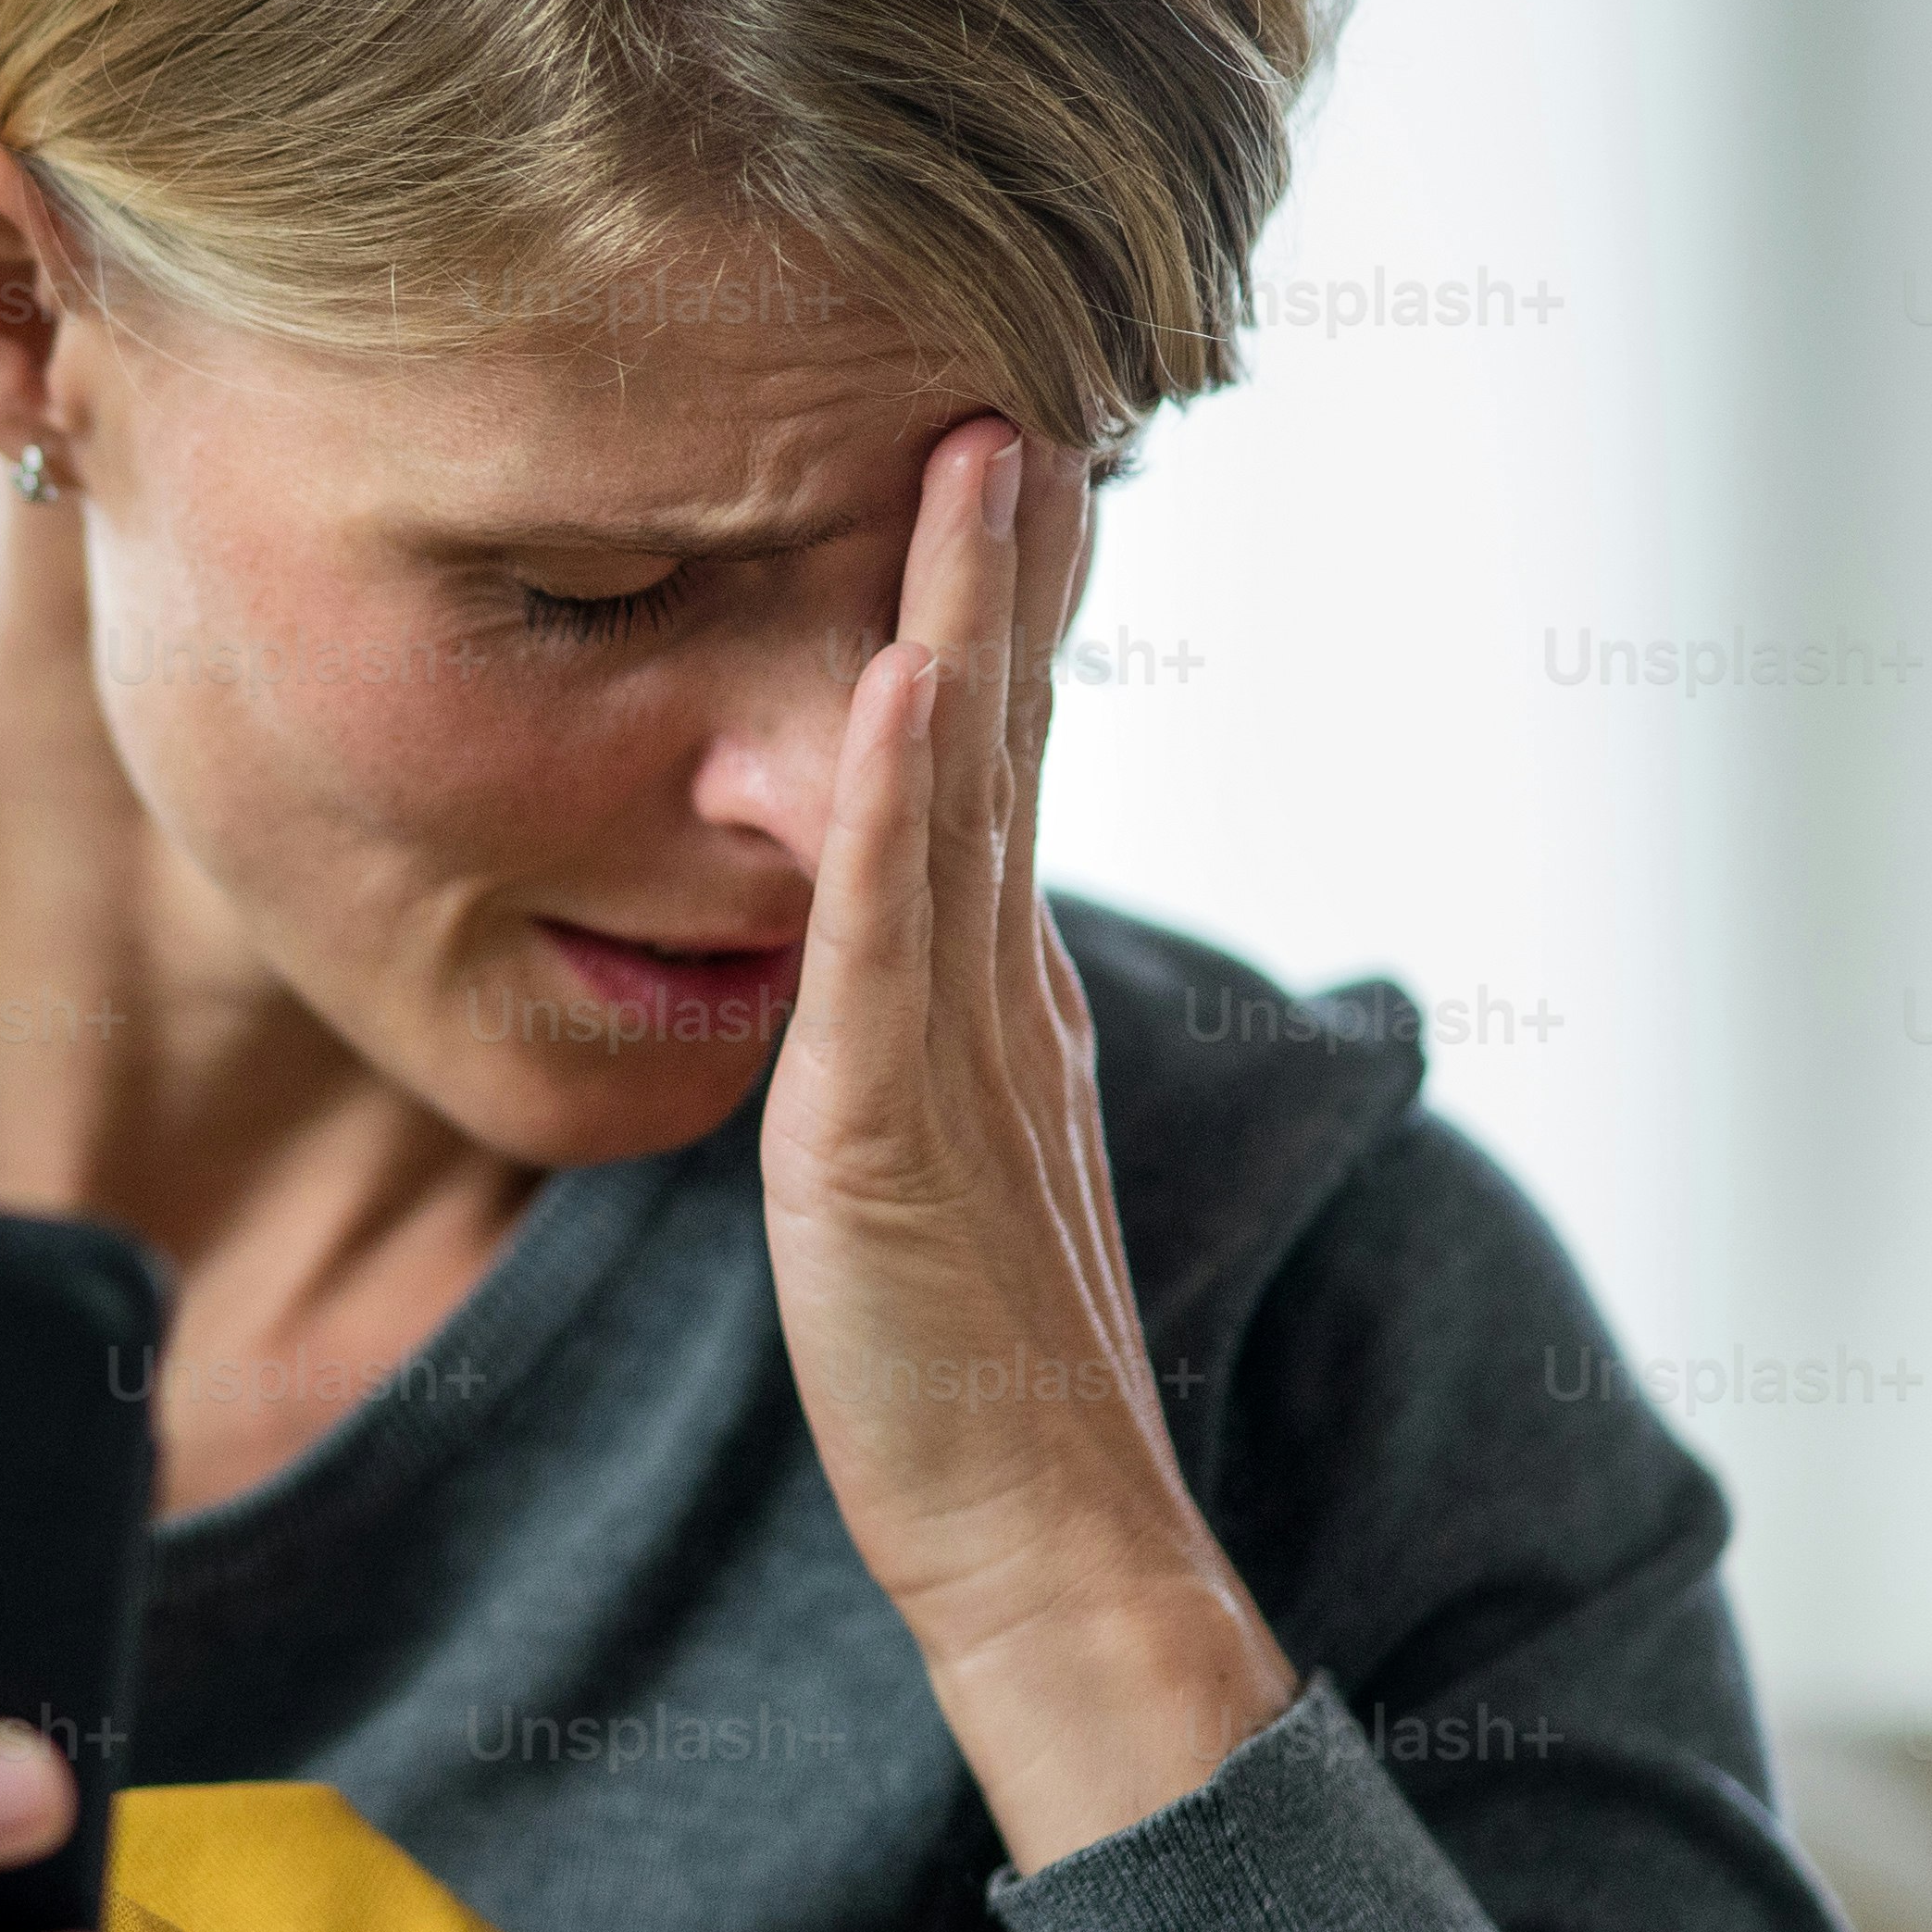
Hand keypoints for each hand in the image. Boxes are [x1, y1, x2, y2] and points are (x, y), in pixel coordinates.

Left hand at [770, 417, 1297, 1870]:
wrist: (1039, 1539)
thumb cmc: (975, 1379)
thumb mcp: (940, 1161)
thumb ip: (917, 1042)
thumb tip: (892, 949)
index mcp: (1008, 998)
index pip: (999, 771)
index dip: (997, 619)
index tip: (998, 466)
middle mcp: (1007, 992)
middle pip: (1009, 739)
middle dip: (1006, 565)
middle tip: (1011, 392)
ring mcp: (965, 1048)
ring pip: (969, 795)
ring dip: (968, 616)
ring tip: (973, 452)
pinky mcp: (901, 1121)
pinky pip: (900, 936)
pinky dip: (905, 800)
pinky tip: (910, 679)